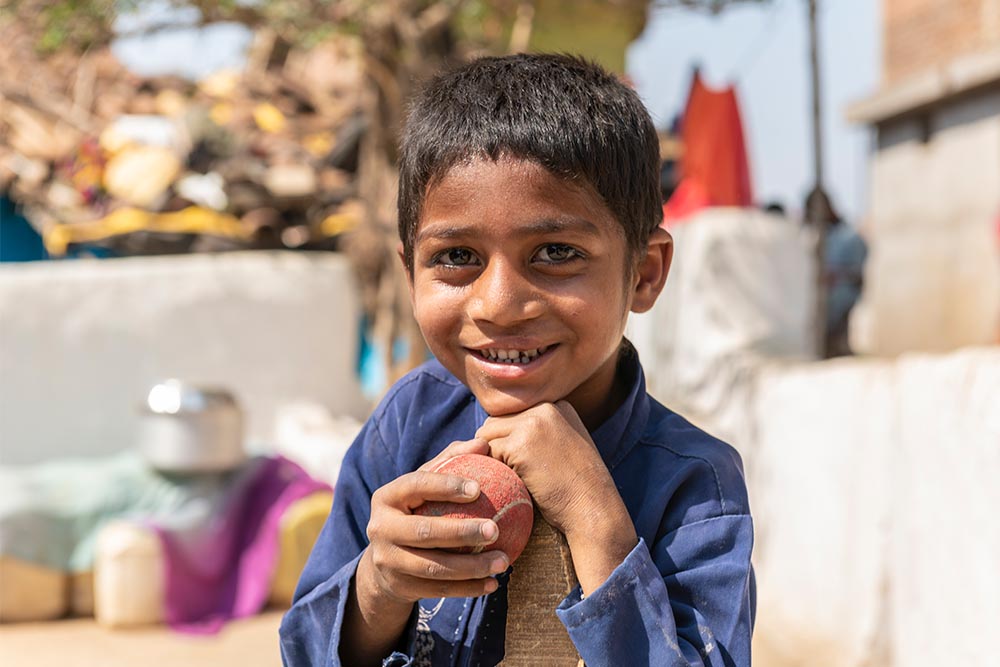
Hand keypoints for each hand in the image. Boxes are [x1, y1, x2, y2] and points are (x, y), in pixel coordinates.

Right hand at [358, 438, 512, 606]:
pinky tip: (494, 583)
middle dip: (462, 532)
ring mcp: (388, 561)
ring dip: (472, 567)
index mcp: (386, 496)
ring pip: (434, 567)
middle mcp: (380, 528)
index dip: (446, 486)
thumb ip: (451, 461)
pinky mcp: (400, 586)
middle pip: (424, 532)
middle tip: (495, 530)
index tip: (479, 488)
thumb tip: (483, 443)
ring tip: (504, 561)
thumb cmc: (416, 510)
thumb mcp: (425, 485)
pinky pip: (439, 590)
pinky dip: (469, 588)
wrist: (385, 561)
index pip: (416, 485)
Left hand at [475, 402, 637, 594]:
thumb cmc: (578, 489)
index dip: (510, 440)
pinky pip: (487, 453)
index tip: (526, 464)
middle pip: (496, 421)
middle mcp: (545, 408)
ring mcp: (533, 424)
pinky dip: (493, 470)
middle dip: (497, 447)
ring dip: (492, 457)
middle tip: (513, 473)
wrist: (594, 510)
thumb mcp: (565, 447)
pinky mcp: (521, 445)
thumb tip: (494, 435)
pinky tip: (515, 484)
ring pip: (486, 434)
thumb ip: (540, 434)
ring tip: (515, 478)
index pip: (513, 415)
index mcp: (557, 406)